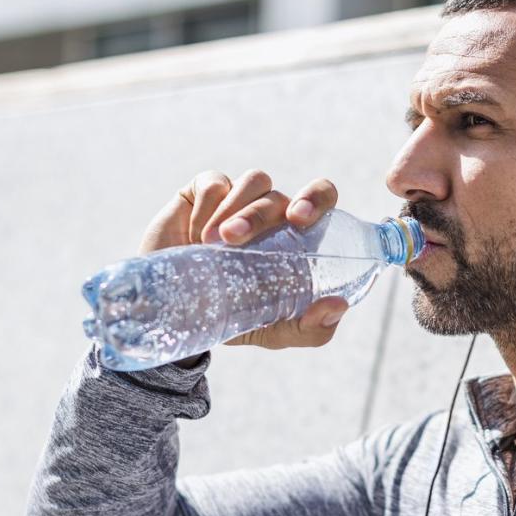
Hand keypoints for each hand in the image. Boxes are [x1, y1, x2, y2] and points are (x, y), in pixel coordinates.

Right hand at [139, 169, 349, 353]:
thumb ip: (311, 328)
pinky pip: (215, 184)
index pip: (321, 198)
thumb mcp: (274, 332)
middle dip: (263, 211)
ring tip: (212, 244)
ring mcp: (240, 198)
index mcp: (298, 236)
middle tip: (238, 235)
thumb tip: (338, 306)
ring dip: (233, 212)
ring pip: (252, 184)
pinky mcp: (205, 191)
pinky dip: (206, 208)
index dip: (316, 197)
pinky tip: (195, 237)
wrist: (177, 315)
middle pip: (282, 193)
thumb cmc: (235, 316)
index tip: (299, 219)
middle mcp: (273, 212)